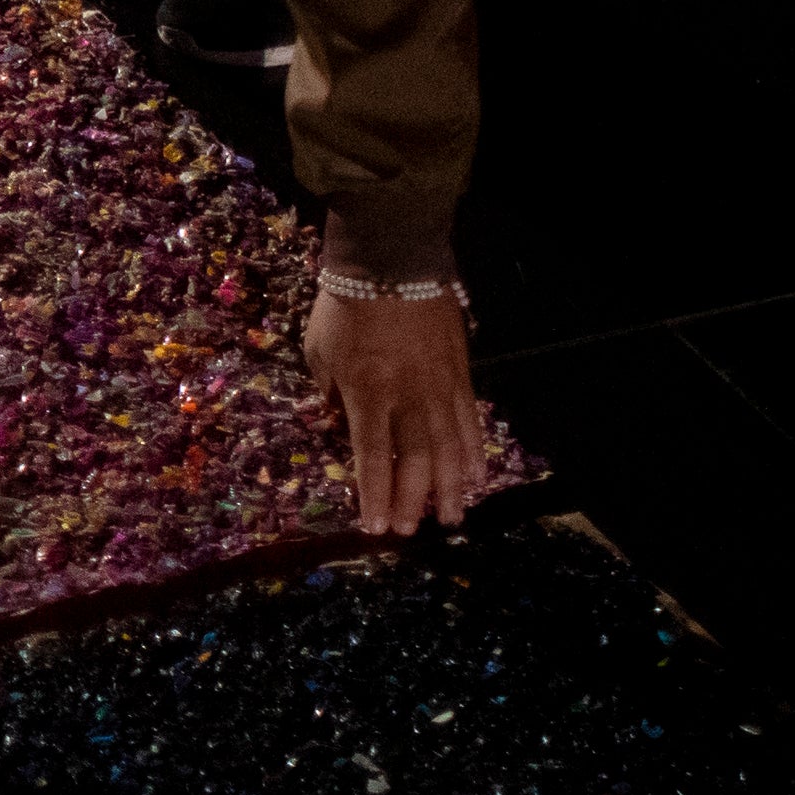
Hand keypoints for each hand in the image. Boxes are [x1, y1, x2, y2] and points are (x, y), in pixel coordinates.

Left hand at [302, 286, 482, 537]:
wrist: (391, 263)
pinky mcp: (460, 374)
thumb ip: (329, 394)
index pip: (371, 455)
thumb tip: (338, 426)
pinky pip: (469, 421)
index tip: (376, 527)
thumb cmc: (344, 309)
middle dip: (412, 500)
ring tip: (451, 518)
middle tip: (411, 531)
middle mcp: (407, 397)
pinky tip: (475, 477)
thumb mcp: (319, 352)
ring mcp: (439, 386)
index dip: (374, 494)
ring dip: (449, 487)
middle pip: (415, 460)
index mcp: (367, 393)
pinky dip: (473, 452)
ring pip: (449, 447)